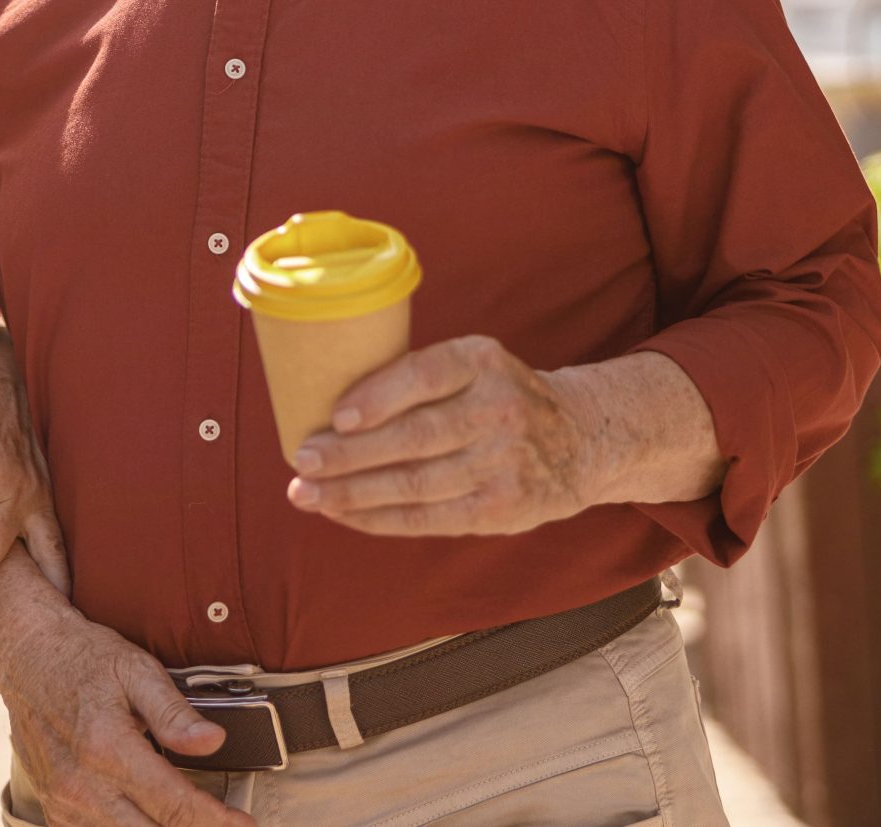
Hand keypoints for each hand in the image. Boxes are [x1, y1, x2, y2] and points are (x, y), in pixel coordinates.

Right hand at [0, 595, 253, 826]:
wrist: (26, 656)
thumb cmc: (82, 657)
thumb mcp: (135, 669)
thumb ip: (174, 712)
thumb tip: (213, 742)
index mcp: (107, 748)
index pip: (174, 805)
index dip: (215, 822)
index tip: (243, 823)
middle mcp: (81, 785)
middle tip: (224, 824)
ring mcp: (64, 802)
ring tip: (191, 821)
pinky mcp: (54, 808)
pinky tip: (149, 819)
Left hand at [284, 335, 603, 535]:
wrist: (578, 441)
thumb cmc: (498, 396)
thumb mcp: (475, 365)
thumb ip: (420, 377)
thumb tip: (326, 404)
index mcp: (483, 361)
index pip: (426, 376)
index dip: (378, 397)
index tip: (337, 417)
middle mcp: (498, 409)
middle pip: (413, 437)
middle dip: (349, 454)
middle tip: (302, 460)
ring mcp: (502, 463)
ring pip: (413, 485)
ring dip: (352, 493)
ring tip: (307, 494)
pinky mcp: (499, 509)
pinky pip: (427, 518)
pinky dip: (378, 519)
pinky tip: (343, 514)